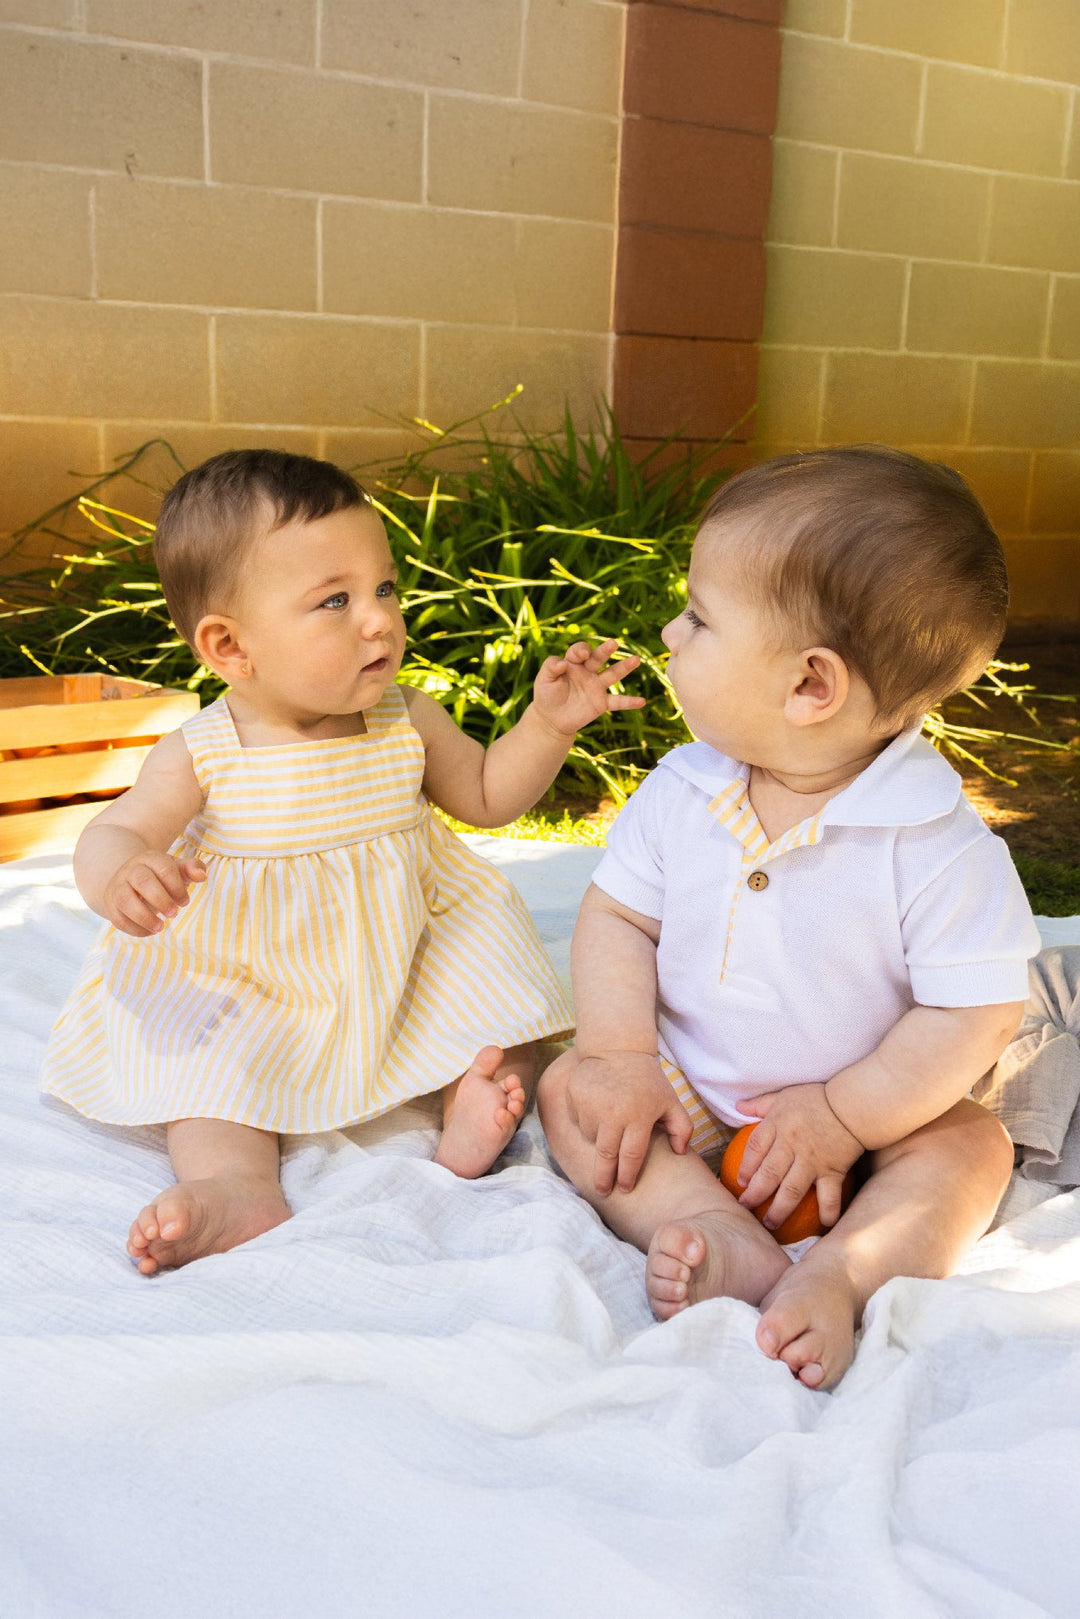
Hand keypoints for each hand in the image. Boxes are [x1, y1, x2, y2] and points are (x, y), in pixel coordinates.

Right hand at [102, 851, 206, 937]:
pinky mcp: (111, 905)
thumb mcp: (177, 869)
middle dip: (160, 899)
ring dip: (143, 916)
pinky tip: (150, 931)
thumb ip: (192, 868)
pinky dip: (134, 929)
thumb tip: (202, 876)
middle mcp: (131, 871)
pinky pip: (118, 918)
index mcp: (150, 859)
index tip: (184, 902)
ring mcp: (118, 887)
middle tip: (174, 914)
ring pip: (125, 900)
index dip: (176, 886)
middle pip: (143, 881)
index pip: (164, 868)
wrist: (129, 881)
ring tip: (160, 927)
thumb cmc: (161, 877)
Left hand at [532, 639, 644, 737]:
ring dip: (624, 667)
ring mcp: (596, 687)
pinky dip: (629, 702)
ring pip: (612, 674)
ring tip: (636, 659)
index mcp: (573, 663)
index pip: (579, 651)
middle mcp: (587, 672)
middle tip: (613, 643)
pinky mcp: (601, 703)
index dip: (581, 651)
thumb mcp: (543, 680)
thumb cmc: (546, 696)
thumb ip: (550, 667)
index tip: (581, 656)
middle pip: (599, 658)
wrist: (551, 720)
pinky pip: (617, 702)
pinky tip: (642, 701)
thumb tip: (562, 662)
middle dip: (605, 650)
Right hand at [567, 1051, 691, 1195]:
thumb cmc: (647, 1080)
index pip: (632, 1156)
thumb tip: (681, 1153)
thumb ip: (682, 1128)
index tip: (625, 1189)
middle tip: (602, 1191)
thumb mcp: (671, 1101)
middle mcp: (612, 1113)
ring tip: (607, 1129)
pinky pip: (577, 1121)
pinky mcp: (575, 1097)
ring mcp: (590, 1105)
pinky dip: (584, 1123)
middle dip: (604, 1177)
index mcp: (638, 1116)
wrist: (617, 1049)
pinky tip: (595, 1112)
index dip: (628, 1176)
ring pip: (589, 1137)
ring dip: (596, 1141)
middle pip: (606, 1155)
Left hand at [734, 1083, 863, 1231]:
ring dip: (779, 1210)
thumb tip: (738, 1106)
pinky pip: (828, 1195)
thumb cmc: (818, 1098)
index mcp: (777, 1124)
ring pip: (791, 1190)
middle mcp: (791, 1144)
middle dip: (754, 1194)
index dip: (745, 1167)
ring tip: (770, 1224)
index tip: (739, 1182)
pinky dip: (827, 1212)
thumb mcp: (784, 1095)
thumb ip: (760, 1103)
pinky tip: (822, 1226)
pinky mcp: (833, 1170)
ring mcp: (812, 1160)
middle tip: (745, 1208)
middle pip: (768, 1174)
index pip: (754, 1148)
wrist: (854, 1104)